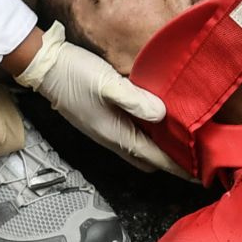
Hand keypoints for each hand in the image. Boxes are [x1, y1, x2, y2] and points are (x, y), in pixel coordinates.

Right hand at [15, 22, 188, 177]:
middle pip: (148, 160)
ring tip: (181, 142)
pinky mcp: (101, 122)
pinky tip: (155, 123)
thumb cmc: (74, 73)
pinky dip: (147, 138)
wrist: (43, 66)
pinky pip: (130, 138)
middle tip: (196, 157)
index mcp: (116, 133)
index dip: (178, 167)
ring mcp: (104, 131)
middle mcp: (111, 138)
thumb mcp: (108, 84)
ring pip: (138, 150)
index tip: (199, 175)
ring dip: (159, 150)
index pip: (154, 158)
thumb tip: (163, 115)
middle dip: (172, 163)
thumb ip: (136, 100)